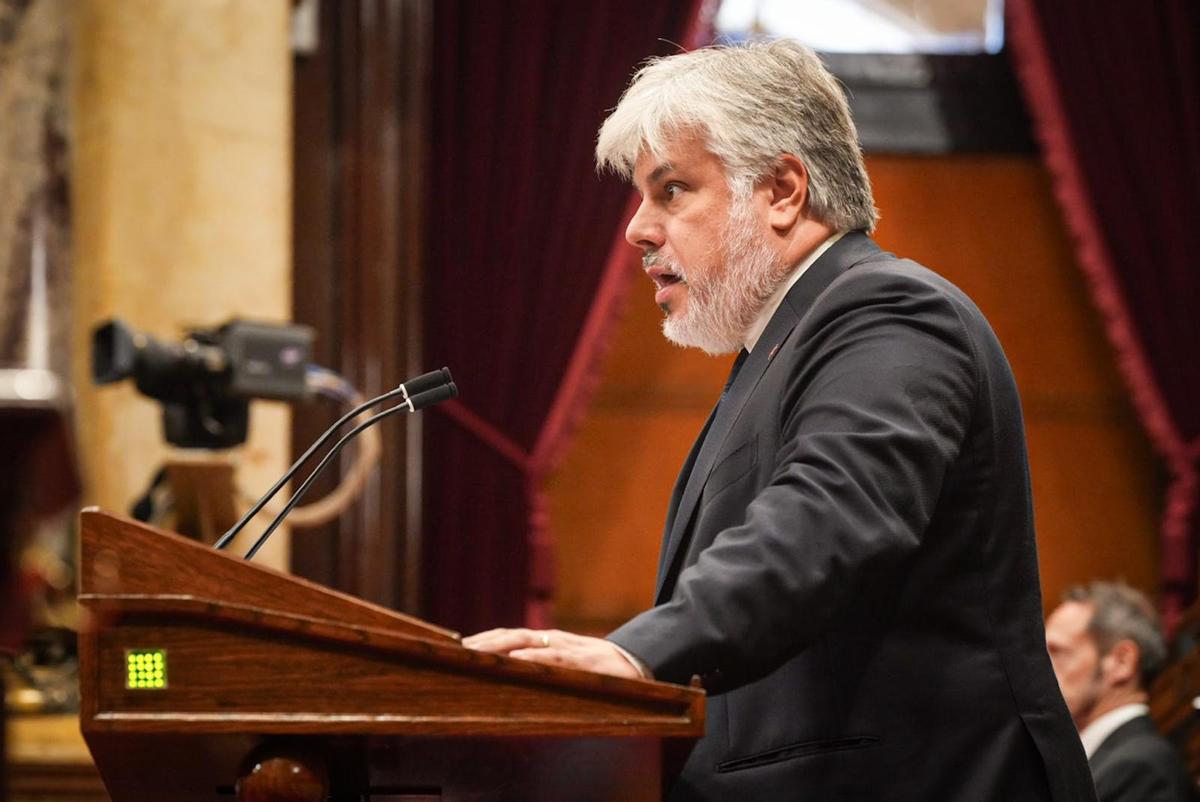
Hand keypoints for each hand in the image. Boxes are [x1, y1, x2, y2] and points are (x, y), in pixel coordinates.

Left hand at [462, 628, 641, 678]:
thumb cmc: (596, 668)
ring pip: (526, 643)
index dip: (483, 640)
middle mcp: (551, 640)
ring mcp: (565, 648)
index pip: (508, 637)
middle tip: (455, 649)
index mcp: (545, 642)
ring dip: (499, 646)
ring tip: (475, 652)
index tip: (456, 646)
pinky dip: (533, 657)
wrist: (635, 664)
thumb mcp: (564, 666)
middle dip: (482, 642)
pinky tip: (516, 660)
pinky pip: (553, 657)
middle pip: (510, 636)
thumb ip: (541, 666)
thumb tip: (513, 674)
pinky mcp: (580, 660)